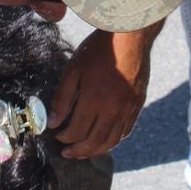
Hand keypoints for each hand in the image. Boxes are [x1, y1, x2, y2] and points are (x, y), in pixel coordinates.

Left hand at [48, 28, 154, 158]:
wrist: (131, 36)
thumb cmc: (99, 49)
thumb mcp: (74, 69)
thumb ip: (62, 98)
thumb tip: (52, 122)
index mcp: (94, 100)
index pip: (77, 131)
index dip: (65, 137)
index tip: (57, 135)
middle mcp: (113, 109)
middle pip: (94, 141)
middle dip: (78, 151)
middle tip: (67, 153)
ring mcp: (127, 109)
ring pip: (111, 141)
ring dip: (96, 151)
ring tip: (84, 152)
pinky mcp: (137, 105)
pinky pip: (125, 131)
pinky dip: (113, 141)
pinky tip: (104, 140)